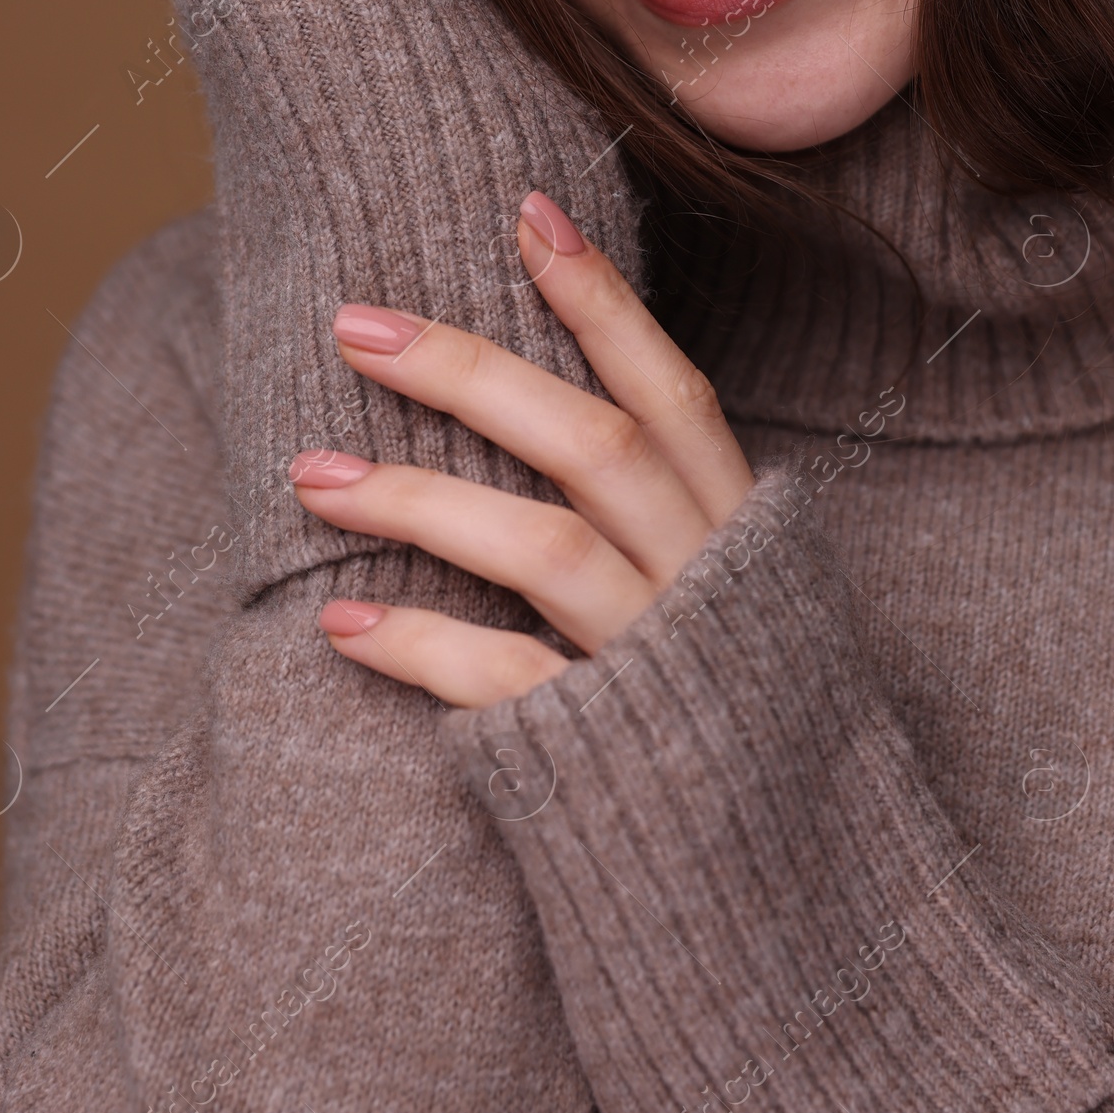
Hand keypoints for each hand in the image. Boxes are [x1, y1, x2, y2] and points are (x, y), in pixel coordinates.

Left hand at [290, 191, 755, 706]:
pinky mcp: (609, 755)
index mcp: (745, 535)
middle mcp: (710, 586)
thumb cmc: (748, 727)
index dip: (600, 299)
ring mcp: (662, 668)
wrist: (806, 902)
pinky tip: (340, 624)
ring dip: (417, 499)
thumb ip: (681, 519)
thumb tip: (576, 413)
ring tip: (308, 473)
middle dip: (470, 370)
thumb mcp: (746, 603)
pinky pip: (506, 683)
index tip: (525, 210)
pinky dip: (421, 648)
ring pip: (543, 548)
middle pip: (593, 443)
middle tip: (353, 323)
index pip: (672, 389)